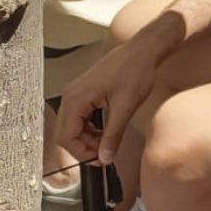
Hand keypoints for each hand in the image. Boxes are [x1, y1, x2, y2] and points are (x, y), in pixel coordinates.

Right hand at [56, 41, 157, 165]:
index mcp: (76, 98)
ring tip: (108, 142)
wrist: (144, 50)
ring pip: (73, 126)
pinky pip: (80, 116)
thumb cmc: (135, 71)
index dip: (82, 153)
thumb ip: (113, 135)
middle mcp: (71, 94)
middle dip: (84, 147)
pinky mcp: (85, 91)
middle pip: (66, 133)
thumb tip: (104, 158)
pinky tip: (106, 130)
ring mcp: (76, 92)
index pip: (66, 137)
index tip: (100, 160)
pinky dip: (90, 127)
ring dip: (88, 138)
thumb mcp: (125, 107)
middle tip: (105, 153)